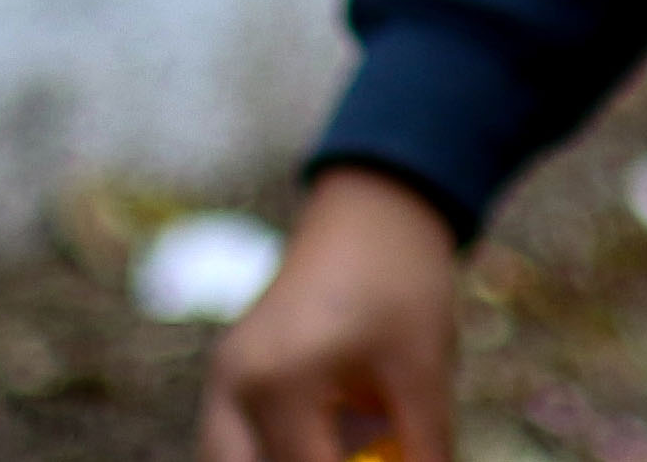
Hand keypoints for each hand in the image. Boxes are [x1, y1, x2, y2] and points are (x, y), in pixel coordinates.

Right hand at [197, 167, 455, 461]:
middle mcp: (233, 386)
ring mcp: (221, 380)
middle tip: (349, 458)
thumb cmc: (403, 278)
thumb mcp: (424, 364)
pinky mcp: (227, 375)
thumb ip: (425, 441)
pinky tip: (318, 448)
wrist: (374, 209)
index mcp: (279, 383)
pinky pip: (229, 444)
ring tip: (338, 447)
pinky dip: (266, 456)